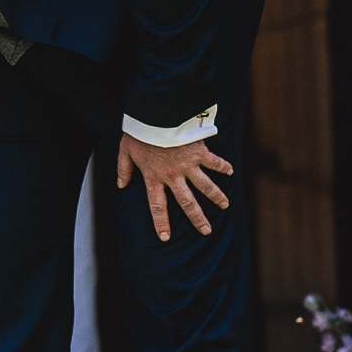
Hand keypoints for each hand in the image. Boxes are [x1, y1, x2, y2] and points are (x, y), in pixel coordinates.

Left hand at [116, 135, 233, 242]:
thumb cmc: (140, 132)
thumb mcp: (125, 150)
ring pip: (205, 187)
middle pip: (187, 203)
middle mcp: (173, 176)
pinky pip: (214, 162)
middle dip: (198, 219)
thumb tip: (121, 185)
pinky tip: (231, 172)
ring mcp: (188, 165)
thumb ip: (123, 169)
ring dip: (216, 197)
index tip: (165, 237)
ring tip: (225, 206)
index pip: (157, 206)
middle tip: (206, 231)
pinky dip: (223, 167)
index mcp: (154, 177)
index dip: (161, 223)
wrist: (157, 114)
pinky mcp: (199, 152)